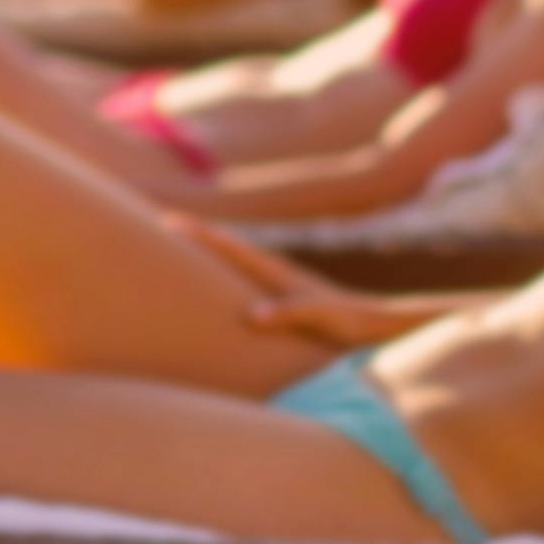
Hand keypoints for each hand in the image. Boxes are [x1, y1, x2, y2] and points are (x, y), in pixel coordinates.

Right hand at [168, 215, 371, 344]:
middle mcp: (276, 272)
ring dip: (212, 249)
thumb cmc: (352, 323)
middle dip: (198, 234)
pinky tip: (224, 277)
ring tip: (185, 244)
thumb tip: (250, 314)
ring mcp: (281, 281)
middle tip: (164, 220)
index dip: (201, 235)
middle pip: (229, 245)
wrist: (379, 322)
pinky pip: (247, 275)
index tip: (169, 221)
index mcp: (278, 274)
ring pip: (237, 258)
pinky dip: (228, 268)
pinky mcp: (286, 295)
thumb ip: (289, 313)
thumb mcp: (323, 318)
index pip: (231, 248)